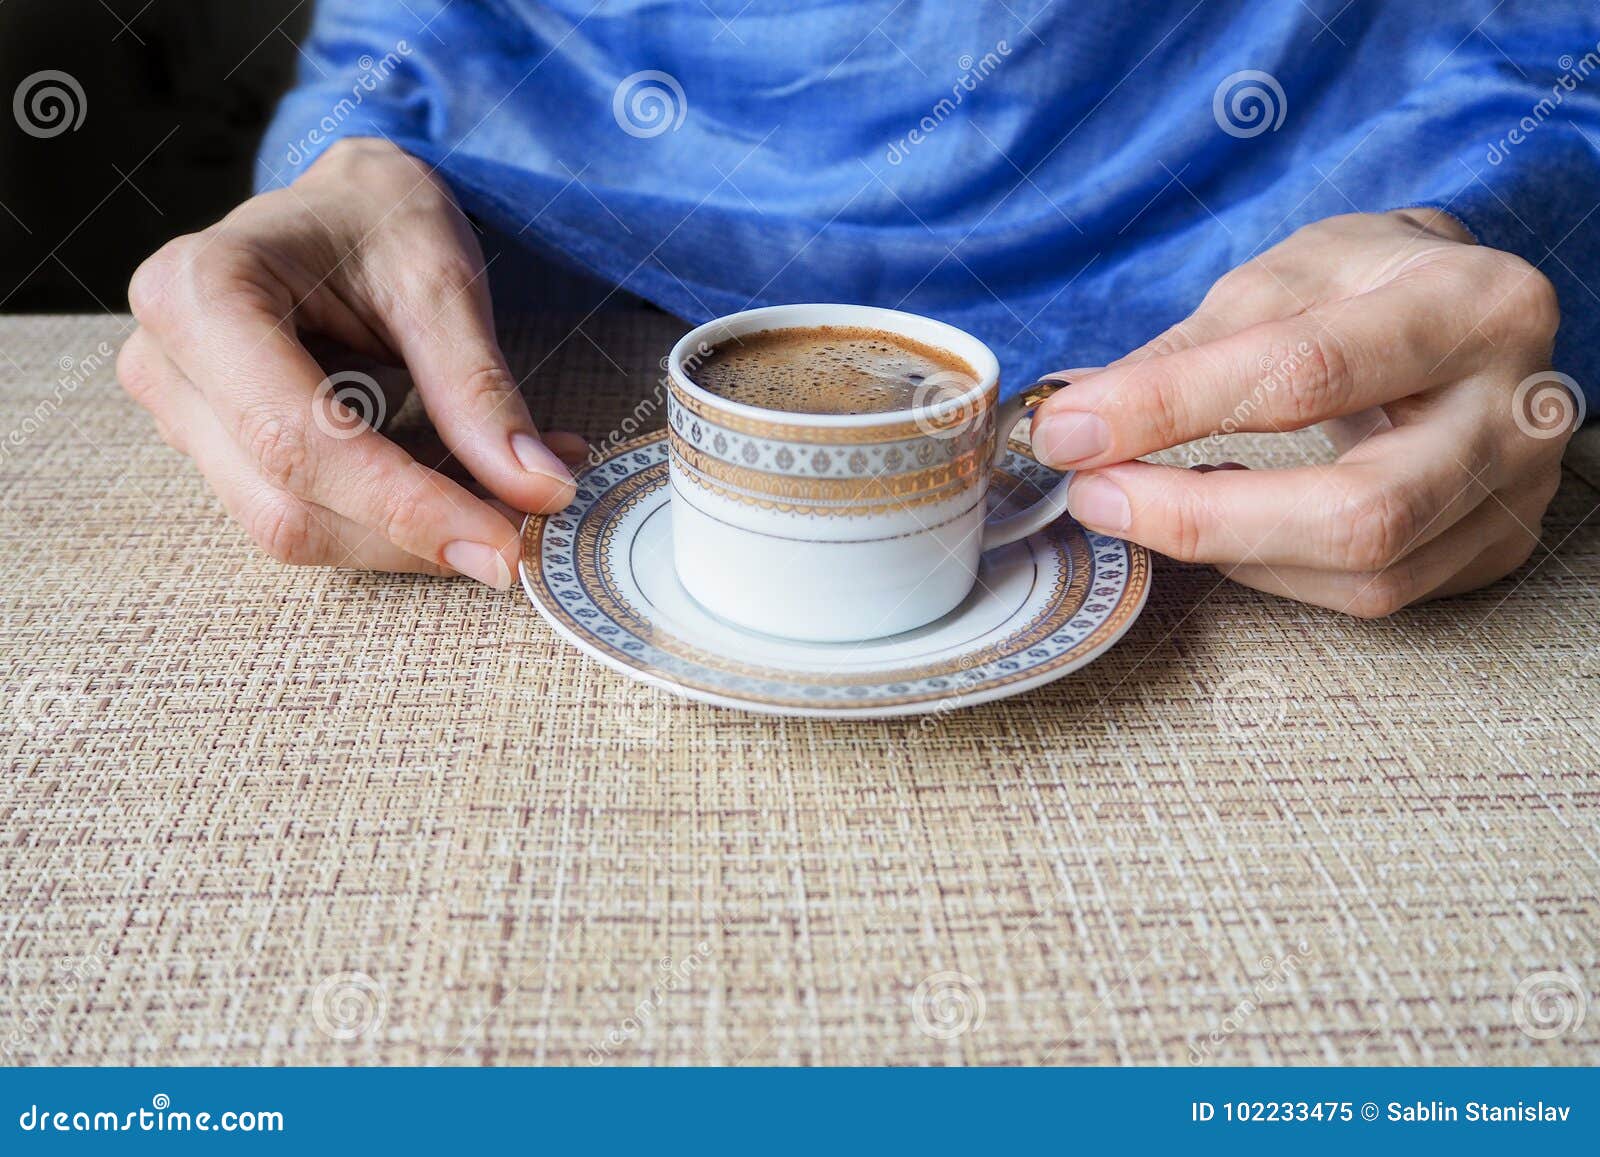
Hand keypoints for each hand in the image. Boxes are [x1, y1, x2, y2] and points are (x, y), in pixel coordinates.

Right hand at [117, 137, 581, 588]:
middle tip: (526, 534)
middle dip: (414, 535)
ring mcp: (178, 414)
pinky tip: (465, 492)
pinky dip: (394, 524)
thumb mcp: (442, 281)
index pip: (298, 440)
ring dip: (409, 539)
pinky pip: (304, 517)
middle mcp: (165, 361)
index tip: (506, 545)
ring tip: (508, 502)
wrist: (344, 205)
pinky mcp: (212, 451)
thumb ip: (480, 390)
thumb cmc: (382, 217)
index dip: (406, 506)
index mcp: (202, 292)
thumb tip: (538, 489)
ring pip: (294, 530)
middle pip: (287, 506)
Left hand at [1030, 209, 1570, 616]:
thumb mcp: (1284, 276)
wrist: (1476, 313)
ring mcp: (1516, 494)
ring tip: (1143, 501)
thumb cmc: (1373, 285)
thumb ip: (1186, 349)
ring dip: (1225, 549)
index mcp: (1471, 307)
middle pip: (1357, 513)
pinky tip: (1219, 525)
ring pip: (1364, 572)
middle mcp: (1517, 411)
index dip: (1170, 408)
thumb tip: (1075, 417)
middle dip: (1200, 518)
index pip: (1306, 374)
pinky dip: (1270, 567)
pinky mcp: (1494, 550)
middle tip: (1095, 498)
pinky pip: (1370, 593)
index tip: (1070, 428)